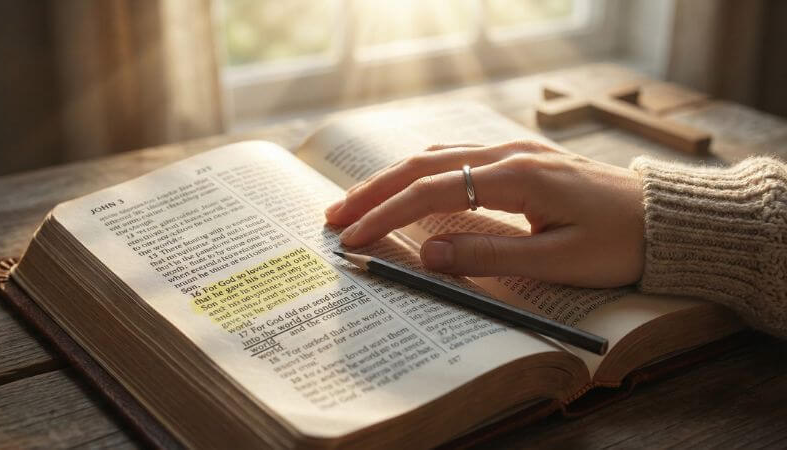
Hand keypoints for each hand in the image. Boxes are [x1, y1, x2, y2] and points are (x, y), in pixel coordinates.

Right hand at [325, 141, 644, 287]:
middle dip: (374, 190)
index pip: (431, 192)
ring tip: (359, 202)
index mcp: (516, 177)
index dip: (386, 215)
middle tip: (333, 215)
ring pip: (439, 156)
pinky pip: (460, 157)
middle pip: (424, 164)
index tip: (352, 238)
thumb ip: (490, 254)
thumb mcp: (558, 261)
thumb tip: (430, 253)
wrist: (666, 220)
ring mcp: (516, 152)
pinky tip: (410, 185)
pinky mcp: (523, 160)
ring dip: (394, 178)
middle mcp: (509, 154)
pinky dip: (424, 172)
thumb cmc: (619, 244)